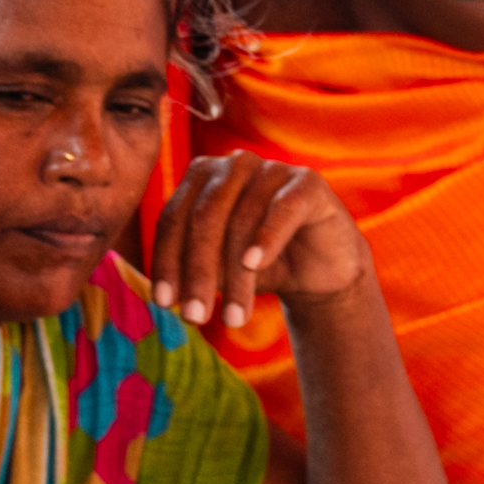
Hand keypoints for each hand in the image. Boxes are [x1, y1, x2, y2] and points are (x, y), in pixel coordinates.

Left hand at [149, 155, 371, 335]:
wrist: (319, 270)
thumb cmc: (259, 265)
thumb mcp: (217, 270)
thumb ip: (190, 270)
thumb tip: (164, 295)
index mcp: (201, 178)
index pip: (174, 218)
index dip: (166, 261)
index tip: (163, 304)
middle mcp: (232, 166)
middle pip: (204, 217)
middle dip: (197, 272)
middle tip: (195, 317)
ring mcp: (271, 168)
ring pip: (242, 220)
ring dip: (235, 276)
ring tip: (233, 317)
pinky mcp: (307, 182)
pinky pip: (282, 207)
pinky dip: (267, 237)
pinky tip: (254, 265)